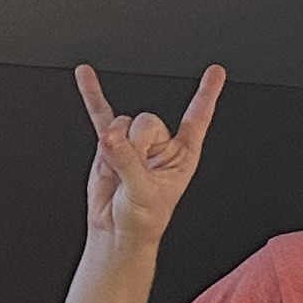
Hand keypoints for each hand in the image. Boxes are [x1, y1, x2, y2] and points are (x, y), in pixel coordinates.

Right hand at [75, 63, 222, 246]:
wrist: (117, 230)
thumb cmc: (142, 218)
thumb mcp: (144, 192)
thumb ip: (128, 162)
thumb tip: (111, 137)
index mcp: (183, 155)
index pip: (198, 118)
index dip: (207, 95)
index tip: (217, 72)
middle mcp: (161, 145)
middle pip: (148, 120)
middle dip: (137, 143)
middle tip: (133, 168)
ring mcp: (134, 143)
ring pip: (123, 123)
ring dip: (115, 145)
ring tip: (118, 169)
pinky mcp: (109, 145)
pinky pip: (100, 114)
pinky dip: (93, 95)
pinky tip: (86, 76)